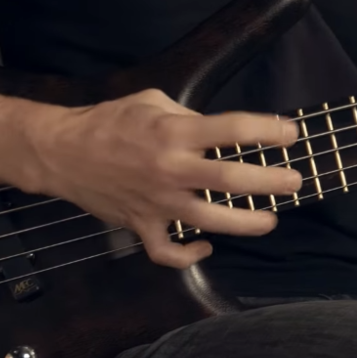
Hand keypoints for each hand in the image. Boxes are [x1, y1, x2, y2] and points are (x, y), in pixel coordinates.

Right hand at [23, 89, 301, 267]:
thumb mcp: (153, 102)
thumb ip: (189, 117)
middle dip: (271, 181)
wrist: (62, 152)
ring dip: (246, 223)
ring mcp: (156, 202)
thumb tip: (221, 133)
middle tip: (295, 182)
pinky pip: (167, 252)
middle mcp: (170, 169)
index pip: (233, 129)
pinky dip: (188, 255)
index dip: (267, 130)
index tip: (290, 133)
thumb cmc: (109, 121)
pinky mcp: (140, 225)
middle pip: (232, 180)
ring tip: (270, 220)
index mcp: (174, 133)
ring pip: (210, 221)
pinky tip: (206, 247)